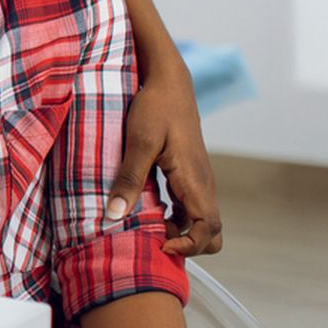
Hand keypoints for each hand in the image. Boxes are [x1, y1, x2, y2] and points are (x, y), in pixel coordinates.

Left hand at [110, 68, 220, 257]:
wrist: (168, 80)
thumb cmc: (156, 107)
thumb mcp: (138, 142)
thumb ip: (129, 179)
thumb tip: (114, 216)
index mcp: (195, 180)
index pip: (210, 229)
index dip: (190, 246)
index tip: (161, 244)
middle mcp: (203, 183)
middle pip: (212, 232)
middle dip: (188, 244)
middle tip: (154, 237)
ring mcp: (198, 179)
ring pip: (199, 220)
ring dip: (177, 230)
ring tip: (144, 224)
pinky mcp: (188, 174)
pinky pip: (188, 206)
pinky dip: (173, 215)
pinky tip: (146, 207)